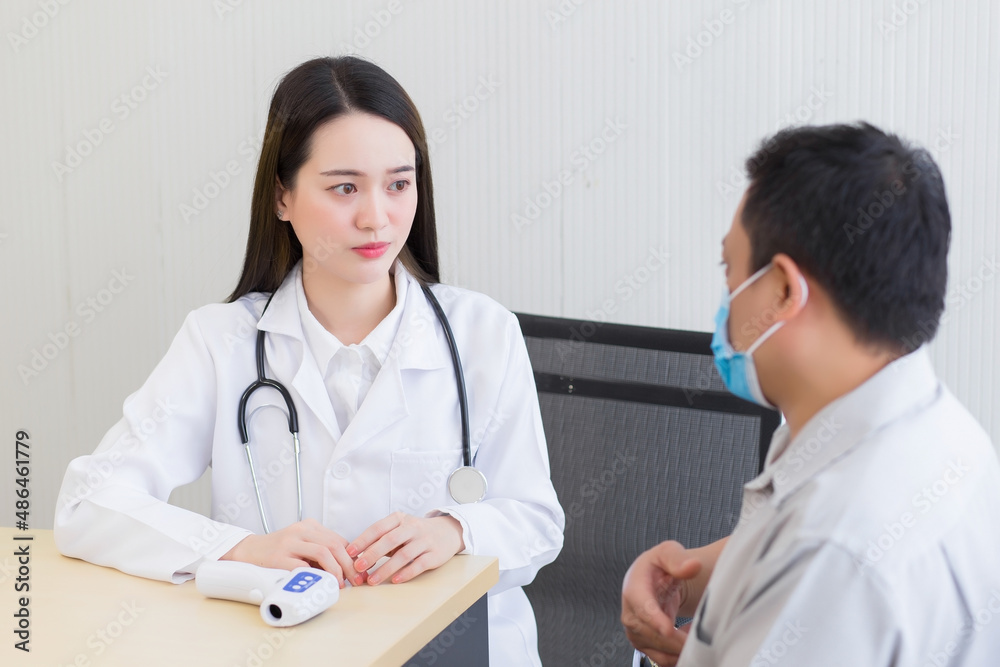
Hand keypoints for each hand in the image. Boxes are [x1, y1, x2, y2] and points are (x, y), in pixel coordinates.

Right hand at [221, 518, 354, 587]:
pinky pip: (303, 565)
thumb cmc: (278, 551)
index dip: (352, 557)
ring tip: (339, 583)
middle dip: (349, 565)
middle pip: (335, 545)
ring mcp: (289, 542)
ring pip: (323, 551)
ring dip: (336, 570)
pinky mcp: (279, 557)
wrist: (248, 551)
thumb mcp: (302, 545)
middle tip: (356, 581)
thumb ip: (320, 551)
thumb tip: (347, 568)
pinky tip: (320, 583)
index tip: (359, 572)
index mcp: (310, 526)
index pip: (339, 540)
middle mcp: (301, 530)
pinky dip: (316, 575)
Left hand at [346, 512, 464, 585]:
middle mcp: (412, 527)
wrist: (447, 532)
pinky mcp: (435, 554)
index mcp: (400, 519)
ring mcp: (425, 541)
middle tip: (358, 567)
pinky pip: (419, 564)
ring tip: (372, 580)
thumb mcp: (399, 529)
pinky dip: (406, 573)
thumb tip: (358, 557)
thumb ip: (382, 540)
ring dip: (386, 568)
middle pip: (390, 540)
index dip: (363, 540)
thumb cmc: (415, 533)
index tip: (349, 552)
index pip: (378, 528)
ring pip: (404, 554)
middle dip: (372, 554)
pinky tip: (395, 580)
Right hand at [621, 540, 701, 666]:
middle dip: (677, 639)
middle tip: (701, 636)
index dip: (655, 619)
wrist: (652, 580)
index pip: (642, 607)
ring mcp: (635, 632)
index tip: (669, 629)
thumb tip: (692, 566)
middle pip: (653, 634)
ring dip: (680, 646)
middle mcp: (630, 613)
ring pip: (659, 650)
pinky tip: (689, 638)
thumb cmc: (658, 566)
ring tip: (696, 630)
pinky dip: (679, 654)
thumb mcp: (668, 553)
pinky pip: (663, 658)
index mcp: (634, 589)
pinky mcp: (643, 644)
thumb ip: (678, 559)